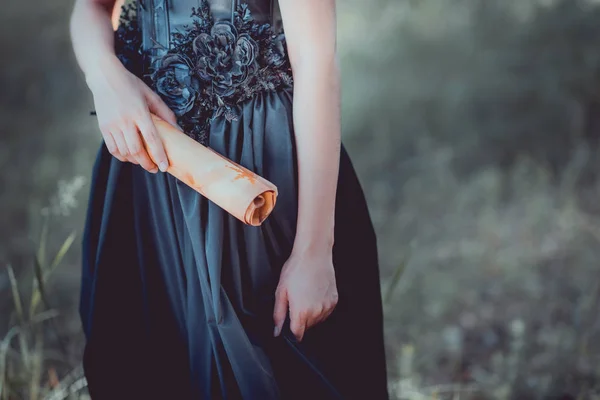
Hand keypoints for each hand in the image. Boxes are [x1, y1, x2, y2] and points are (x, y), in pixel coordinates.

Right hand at [87, 55, 177, 172]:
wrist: (104, 76)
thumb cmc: (130, 85)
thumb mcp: (151, 95)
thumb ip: (165, 113)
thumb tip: (179, 130)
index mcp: (139, 112)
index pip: (151, 139)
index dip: (159, 155)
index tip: (164, 167)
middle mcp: (125, 120)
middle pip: (137, 150)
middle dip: (147, 164)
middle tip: (155, 169)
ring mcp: (112, 125)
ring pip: (125, 152)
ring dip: (136, 161)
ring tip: (144, 162)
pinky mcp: (103, 128)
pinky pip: (113, 149)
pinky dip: (122, 157)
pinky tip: (130, 157)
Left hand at [273, 248, 337, 341]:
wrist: (314, 254)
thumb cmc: (296, 269)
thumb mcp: (281, 291)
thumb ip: (279, 314)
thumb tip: (277, 330)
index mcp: (301, 311)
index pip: (297, 335)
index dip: (291, 332)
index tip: (290, 325)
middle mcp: (316, 312)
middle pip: (307, 327)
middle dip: (300, 320)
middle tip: (296, 302)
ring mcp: (327, 306)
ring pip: (317, 320)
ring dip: (310, 314)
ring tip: (305, 295)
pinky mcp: (334, 300)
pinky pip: (326, 312)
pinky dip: (319, 307)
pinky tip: (314, 294)